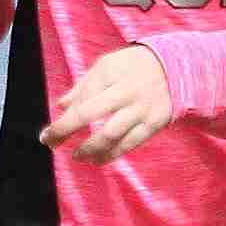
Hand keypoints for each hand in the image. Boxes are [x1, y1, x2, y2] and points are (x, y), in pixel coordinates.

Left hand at [43, 45, 177, 161]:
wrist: (177, 68)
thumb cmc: (134, 67)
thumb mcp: (107, 66)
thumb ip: (83, 85)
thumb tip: (60, 105)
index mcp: (109, 73)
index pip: (80, 98)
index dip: (62, 119)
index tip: (47, 135)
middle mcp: (124, 91)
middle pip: (89, 113)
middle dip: (66, 130)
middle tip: (52, 144)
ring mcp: (140, 109)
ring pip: (109, 135)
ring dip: (89, 149)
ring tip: (78, 156)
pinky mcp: (154, 124)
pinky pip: (129, 144)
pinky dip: (111, 155)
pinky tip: (98, 160)